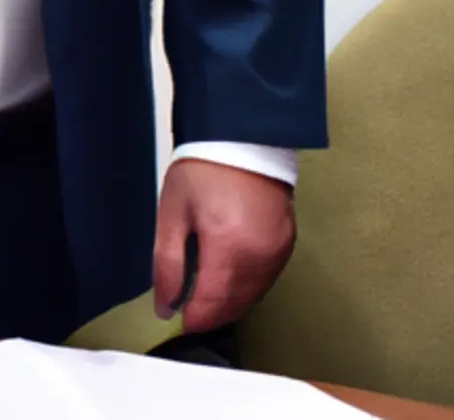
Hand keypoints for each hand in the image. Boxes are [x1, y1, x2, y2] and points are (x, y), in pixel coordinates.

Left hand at [153, 160, 295, 333]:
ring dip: (228, 304)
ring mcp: (278, 252)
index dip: (193, 317)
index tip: (176, 317)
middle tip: (187, 308)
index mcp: (229, 246)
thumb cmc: (201, 170)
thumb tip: (165, 305)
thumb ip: (168, 263)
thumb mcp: (172, 213)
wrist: (240, 137)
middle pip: (234, 304)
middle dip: (209, 314)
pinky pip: (265, 280)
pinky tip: (228, 280)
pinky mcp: (288, 244)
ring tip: (204, 296)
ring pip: (252, 296)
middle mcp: (260, 256)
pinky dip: (245, 288)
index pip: (212, 302)